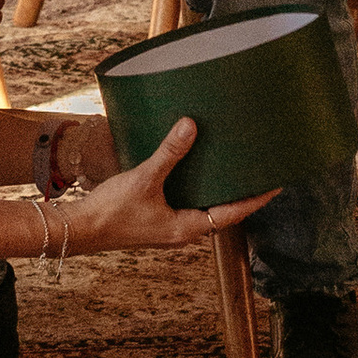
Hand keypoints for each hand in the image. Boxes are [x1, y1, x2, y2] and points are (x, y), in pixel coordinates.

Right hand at [64, 118, 274, 252]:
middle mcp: (183, 231)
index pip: (233, 213)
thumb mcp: (144, 178)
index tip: (277, 185)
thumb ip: (169, 153)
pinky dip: (196, 189)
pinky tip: (191, 171)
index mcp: (187, 228)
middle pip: (222, 212)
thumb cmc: (112, 212)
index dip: (256, 199)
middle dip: (239, 194)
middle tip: (257, 172)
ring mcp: (169, 228)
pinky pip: (185, 204)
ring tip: (230, 169)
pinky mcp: (156, 220)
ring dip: (216, 191)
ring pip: (203, 208)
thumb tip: (191, 126)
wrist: (80, 229)